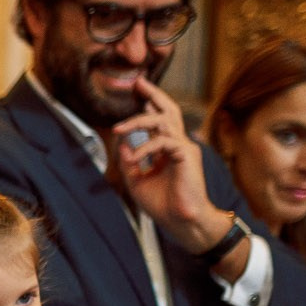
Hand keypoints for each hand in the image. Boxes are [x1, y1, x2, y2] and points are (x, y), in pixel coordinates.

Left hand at [112, 77, 223, 252]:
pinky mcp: (186, 155)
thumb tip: (121, 144)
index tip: (137, 91)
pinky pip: (164, 142)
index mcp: (167, 149)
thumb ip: (129, 162)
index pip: (158, 121)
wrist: (180, 222)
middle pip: (168, 110)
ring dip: (138, 121)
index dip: (148, 105)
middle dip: (153, 95)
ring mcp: (184, 147)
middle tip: (138, 83)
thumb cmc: (164, 205)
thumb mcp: (137, 181)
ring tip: (119, 128)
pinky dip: (145, 147)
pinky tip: (134, 157)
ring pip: (163, 121)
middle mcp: (177, 144)